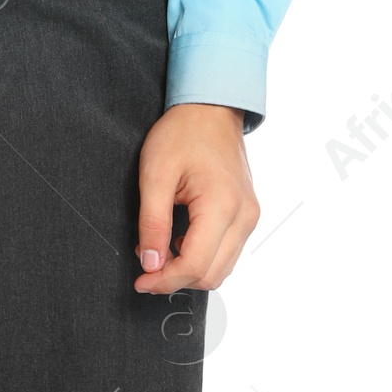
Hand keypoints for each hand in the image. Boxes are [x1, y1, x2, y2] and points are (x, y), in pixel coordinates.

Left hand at [133, 103, 259, 292]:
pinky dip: (202, 257)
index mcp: (222, 206)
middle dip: (176, 279)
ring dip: (190, 270)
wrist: (211, 110)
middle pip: (212, 274)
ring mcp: (250, 216)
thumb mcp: (155, 175)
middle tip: (146, 268)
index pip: (195, 265)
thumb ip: (152, 223)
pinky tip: (179, 242)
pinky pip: (227, 252)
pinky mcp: (248, 215)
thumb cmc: (182, 134)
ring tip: (160, 251)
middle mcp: (244, 216)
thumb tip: (150, 264)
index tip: (141, 281)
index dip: (164, 281)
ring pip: (222, 268)